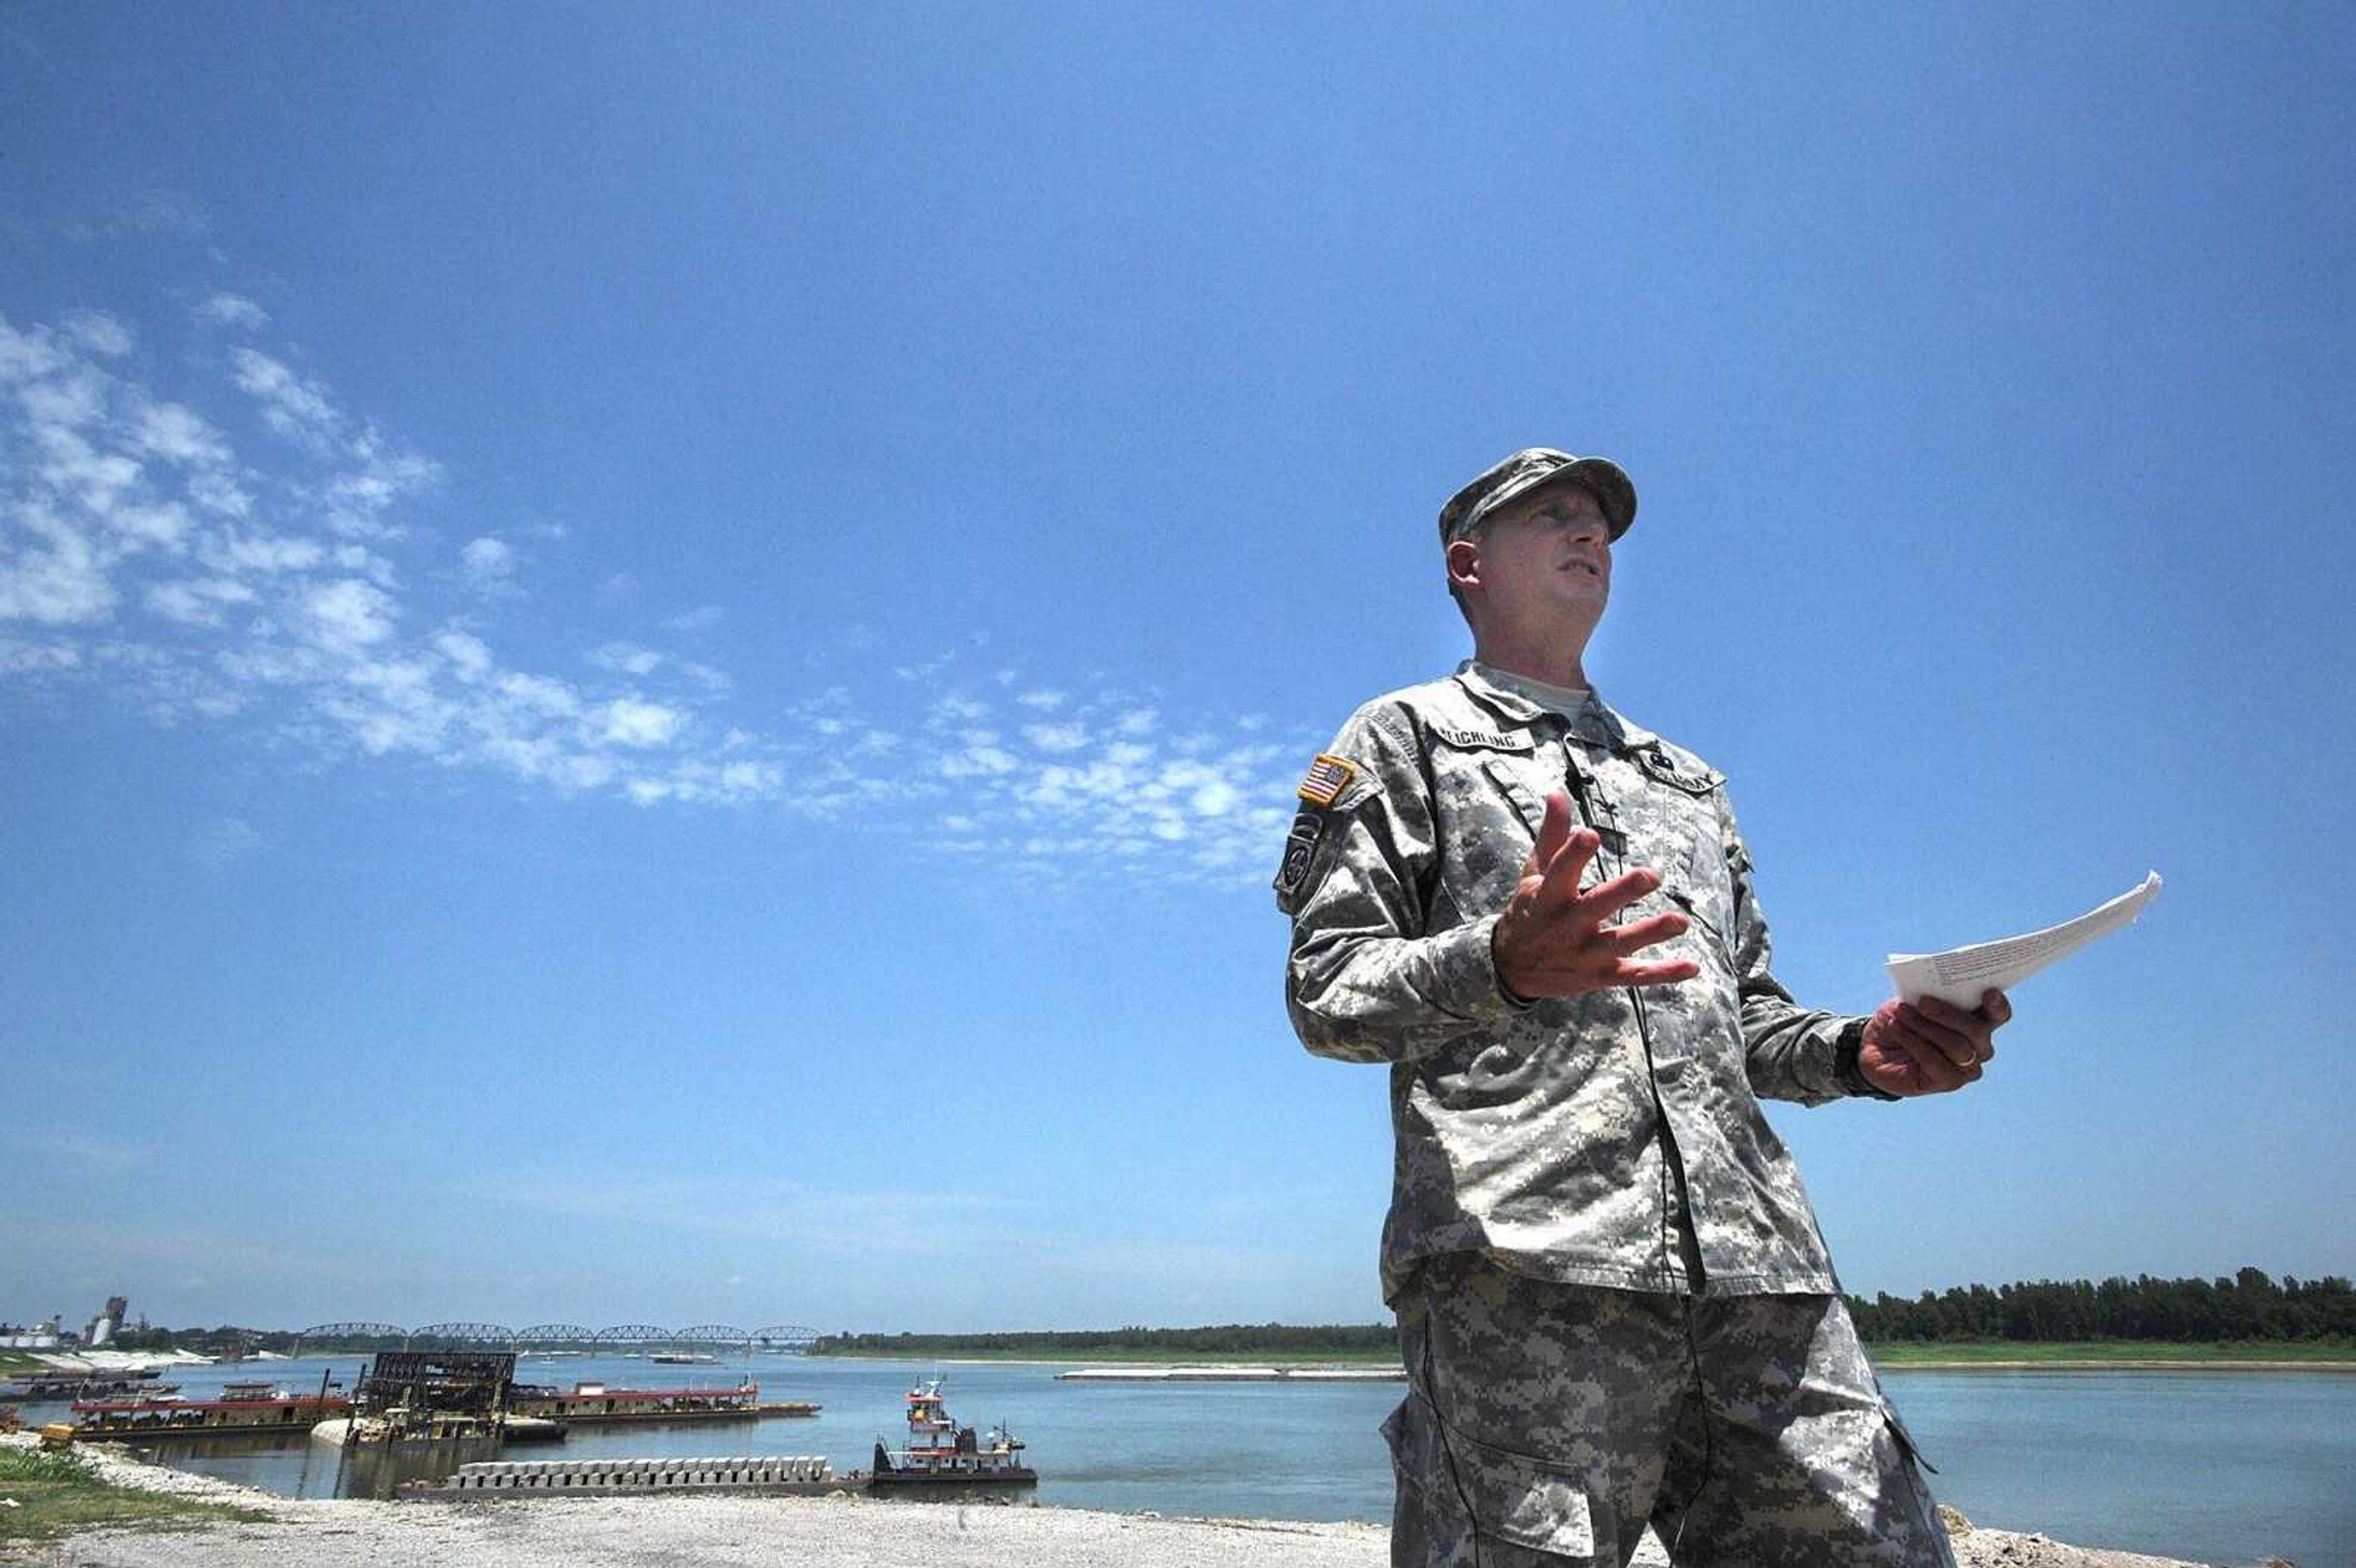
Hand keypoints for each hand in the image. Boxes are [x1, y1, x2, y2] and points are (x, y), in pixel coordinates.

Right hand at [1492, 791, 1700, 999]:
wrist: (1512, 969)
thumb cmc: (1530, 910)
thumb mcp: (1533, 873)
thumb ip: (1552, 834)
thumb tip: (1557, 792)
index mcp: (1547, 896)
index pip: (1559, 872)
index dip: (1573, 854)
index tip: (1590, 834)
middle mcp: (1566, 926)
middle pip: (1595, 907)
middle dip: (1621, 892)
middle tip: (1650, 875)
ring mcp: (1585, 954)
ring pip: (1619, 943)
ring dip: (1650, 933)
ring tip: (1681, 921)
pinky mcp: (1601, 976)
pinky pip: (1635, 976)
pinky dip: (1664, 973)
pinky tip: (1692, 966)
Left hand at [1860, 989, 2011, 1096]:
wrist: (1875, 1047)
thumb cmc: (1901, 1018)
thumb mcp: (1912, 998)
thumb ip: (1930, 993)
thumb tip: (1934, 986)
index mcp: (1978, 1021)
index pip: (1998, 1014)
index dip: (1998, 1005)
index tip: (1989, 992)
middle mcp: (1980, 1047)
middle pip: (1978, 1031)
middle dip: (1949, 1014)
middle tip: (1923, 1002)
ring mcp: (1968, 1068)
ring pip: (1957, 1046)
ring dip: (1925, 1027)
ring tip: (1901, 1013)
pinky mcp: (1949, 1082)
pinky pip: (1935, 1060)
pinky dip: (1913, 1041)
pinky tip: (1896, 1028)